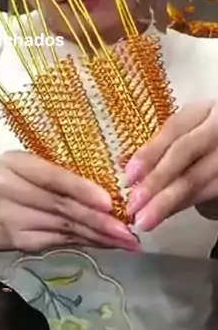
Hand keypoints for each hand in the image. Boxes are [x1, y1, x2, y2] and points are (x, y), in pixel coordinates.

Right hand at [0, 150, 138, 251]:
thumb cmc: (22, 177)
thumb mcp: (34, 164)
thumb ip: (64, 169)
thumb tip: (115, 186)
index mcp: (13, 162)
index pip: (51, 177)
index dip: (81, 190)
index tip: (109, 203)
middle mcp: (7, 190)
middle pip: (60, 206)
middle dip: (98, 220)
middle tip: (128, 230)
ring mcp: (11, 218)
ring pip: (64, 227)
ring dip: (98, 236)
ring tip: (127, 241)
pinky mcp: (20, 241)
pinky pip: (61, 241)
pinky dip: (87, 242)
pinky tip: (107, 243)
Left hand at [125, 100, 217, 230]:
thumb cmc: (206, 135)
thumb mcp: (189, 129)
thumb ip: (161, 144)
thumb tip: (123, 164)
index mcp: (205, 110)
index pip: (174, 129)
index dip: (150, 152)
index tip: (128, 175)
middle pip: (184, 154)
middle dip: (156, 181)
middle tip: (133, 205)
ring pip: (197, 179)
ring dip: (167, 202)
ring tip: (145, 219)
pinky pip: (206, 195)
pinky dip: (182, 206)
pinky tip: (165, 216)